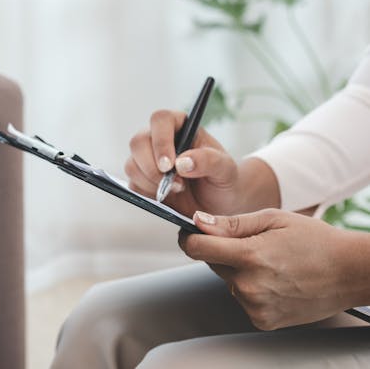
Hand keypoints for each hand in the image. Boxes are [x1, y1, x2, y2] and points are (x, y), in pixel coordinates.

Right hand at [124, 109, 238, 215]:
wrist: (217, 203)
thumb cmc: (222, 179)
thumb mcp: (225, 169)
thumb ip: (209, 161)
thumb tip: (182, 162)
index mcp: (180, 126)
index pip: (161, 120)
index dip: (161, 141)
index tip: (169, 165)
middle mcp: (159, 139)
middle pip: (138, 142)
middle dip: (152, 167)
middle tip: (174, 184)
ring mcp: (146, 158)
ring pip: (131, 165)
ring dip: (151, 182)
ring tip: (176, 190)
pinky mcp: (140, 178)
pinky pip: (132, 184)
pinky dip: (147, 194)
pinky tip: (167, 197)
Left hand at [180, 209, 361, 329]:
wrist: (351, 272)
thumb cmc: (315, 240)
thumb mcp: (272, 219)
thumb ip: (231, 223)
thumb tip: (198, 222)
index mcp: (250, 256)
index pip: (197, 249)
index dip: (189, 238)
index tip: (190, 233)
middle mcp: (249, 285)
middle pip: (213, 264)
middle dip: (222, 252)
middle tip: (253, 245)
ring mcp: (256, 306)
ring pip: (228, 282)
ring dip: (239, 272)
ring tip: (271, 263)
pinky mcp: (263, 320)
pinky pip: (243, 299)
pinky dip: (252, 289)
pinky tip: (275, 281)